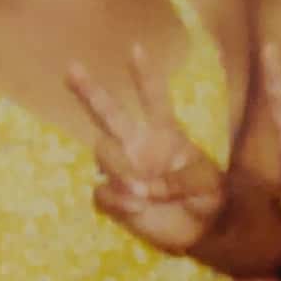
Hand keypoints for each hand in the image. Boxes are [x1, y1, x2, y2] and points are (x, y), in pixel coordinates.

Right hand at [69, 45, 229, 251]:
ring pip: (103, 153)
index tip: (136, 48)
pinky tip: (137, 208)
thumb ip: (179, 179)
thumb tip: (144, 189)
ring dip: (120, 171)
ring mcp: (124, 170)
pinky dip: (117, 199)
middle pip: (109, 113)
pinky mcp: (115, 197)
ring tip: (143, 194)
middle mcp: (139, 146)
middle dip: (89, 90)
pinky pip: (101, 190)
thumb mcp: (207, 182)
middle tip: (71, 68)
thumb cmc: (209, 197)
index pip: (153, 98)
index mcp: (165, 133)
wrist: (204, 231)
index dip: (145, 75)